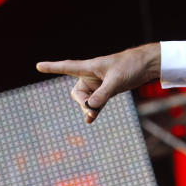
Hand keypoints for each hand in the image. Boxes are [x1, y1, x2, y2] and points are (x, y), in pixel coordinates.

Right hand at [36, 43, 160, 122]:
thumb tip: (90, 108)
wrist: (147, 65)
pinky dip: (94, 110)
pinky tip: (90, 120)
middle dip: (82, 103)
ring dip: (89, 108)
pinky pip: (96, 102)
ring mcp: (99, 84)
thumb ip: (102, 94)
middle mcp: (91, 75)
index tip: (38, 66)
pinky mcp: (108, 90)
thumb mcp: (116, 81)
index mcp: (89, 67)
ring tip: (93, 116)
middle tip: (91, 110)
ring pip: (87, 100)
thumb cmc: (130, 66)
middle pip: (77, 93)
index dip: (52, 67)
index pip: (66, 67)